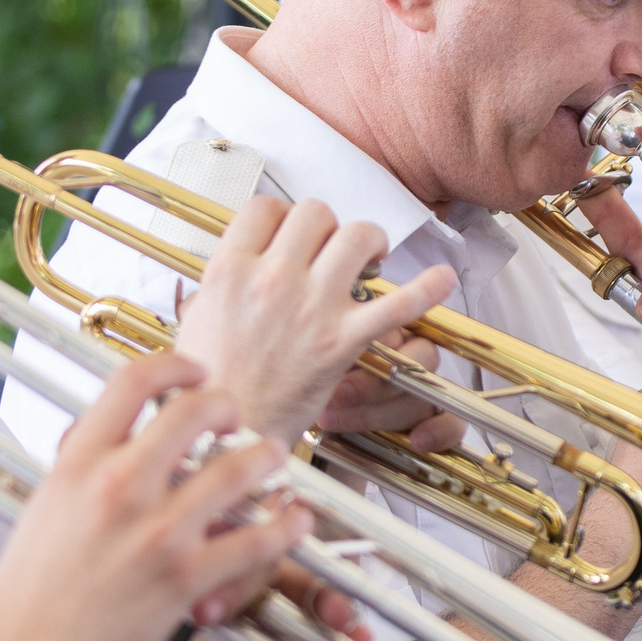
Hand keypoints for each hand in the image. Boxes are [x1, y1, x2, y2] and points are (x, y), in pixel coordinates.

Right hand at [0, 352, 317, 640]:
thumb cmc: (32, 591)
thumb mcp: (44, 506)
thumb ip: (82, 465)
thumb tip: (109, 432)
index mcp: (78, 464)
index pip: (132, 381)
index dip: (174, 366)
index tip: (194, 372)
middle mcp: (117, 488)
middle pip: (194, 411)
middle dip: (226, 404)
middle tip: (234, 417)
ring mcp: (155, 533)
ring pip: (237, 470)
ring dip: (267, 457)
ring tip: (273, 458)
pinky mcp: (184, 580)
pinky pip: (255, 542)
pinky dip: (286, 527)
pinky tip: (294, 520)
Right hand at [173, 195, 457, 444]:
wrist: (229, 432)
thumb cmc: (212, 381)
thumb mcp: (197, 318)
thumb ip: (219, 282)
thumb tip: (239, 261)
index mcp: (229, 270)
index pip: (265, 208)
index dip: (283, 215)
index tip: (292, 232)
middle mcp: (270, 280)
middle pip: (315, 213)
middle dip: (328, 226)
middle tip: (331, 249)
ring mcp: (311, 308)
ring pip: (355, 236)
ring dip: (369, 241)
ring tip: (371, 258)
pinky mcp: (342, 341)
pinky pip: (396, 304)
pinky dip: (426, 288)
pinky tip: (444, 278)